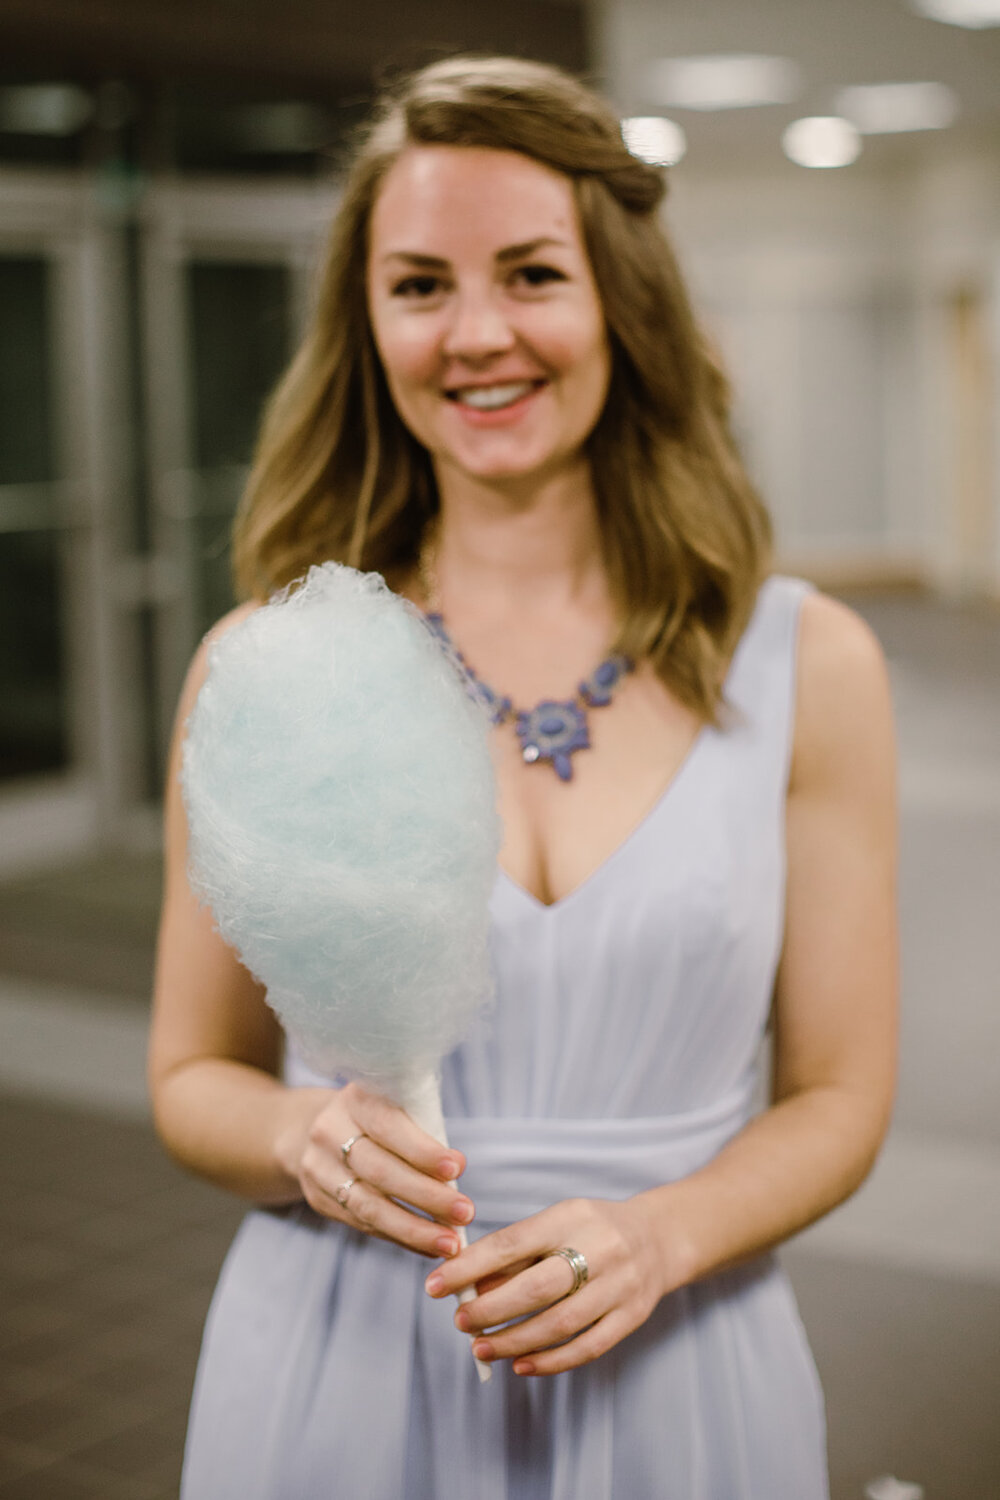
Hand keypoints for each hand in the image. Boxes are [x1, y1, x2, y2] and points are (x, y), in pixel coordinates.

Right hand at [279, 1082, 474, 1257]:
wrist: (322, 1128)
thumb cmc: (379, 1117)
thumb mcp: (396, 1106)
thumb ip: (422, 1130)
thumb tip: (456, 1167)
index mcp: (356, 1098)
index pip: (388, 1126)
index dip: (422, 1151)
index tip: (457, 1169)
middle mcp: (329, 1131)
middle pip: (380, 1171)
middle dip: (427, 1196)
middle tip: (465, 1212)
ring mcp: (318, 1167)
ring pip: (369, 1206)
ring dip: (415, 1229)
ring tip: (450, 1243)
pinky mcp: (318, 1198)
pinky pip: (363, 1224)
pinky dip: (400, 1237)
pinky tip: (428, 1245)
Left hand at [424, 1195, 669, 1375]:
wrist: (659, 1237)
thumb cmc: (593, 1229)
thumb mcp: (557, 1222)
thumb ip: (517, 1251)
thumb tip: (470, 1285)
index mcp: (571, 1217)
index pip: (512, 1243)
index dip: (470, 1267)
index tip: (435, 1284)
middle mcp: (599, 1249)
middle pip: (537, 1288)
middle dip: (491, 1309)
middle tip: (460, 1321)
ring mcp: (619, 1286)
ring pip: (559, 1323)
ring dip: (514, 1340)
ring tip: (481, 1347)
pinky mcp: (631, 1317)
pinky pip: (587, 1347)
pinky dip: (551, 1361)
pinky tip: (521, 1365)